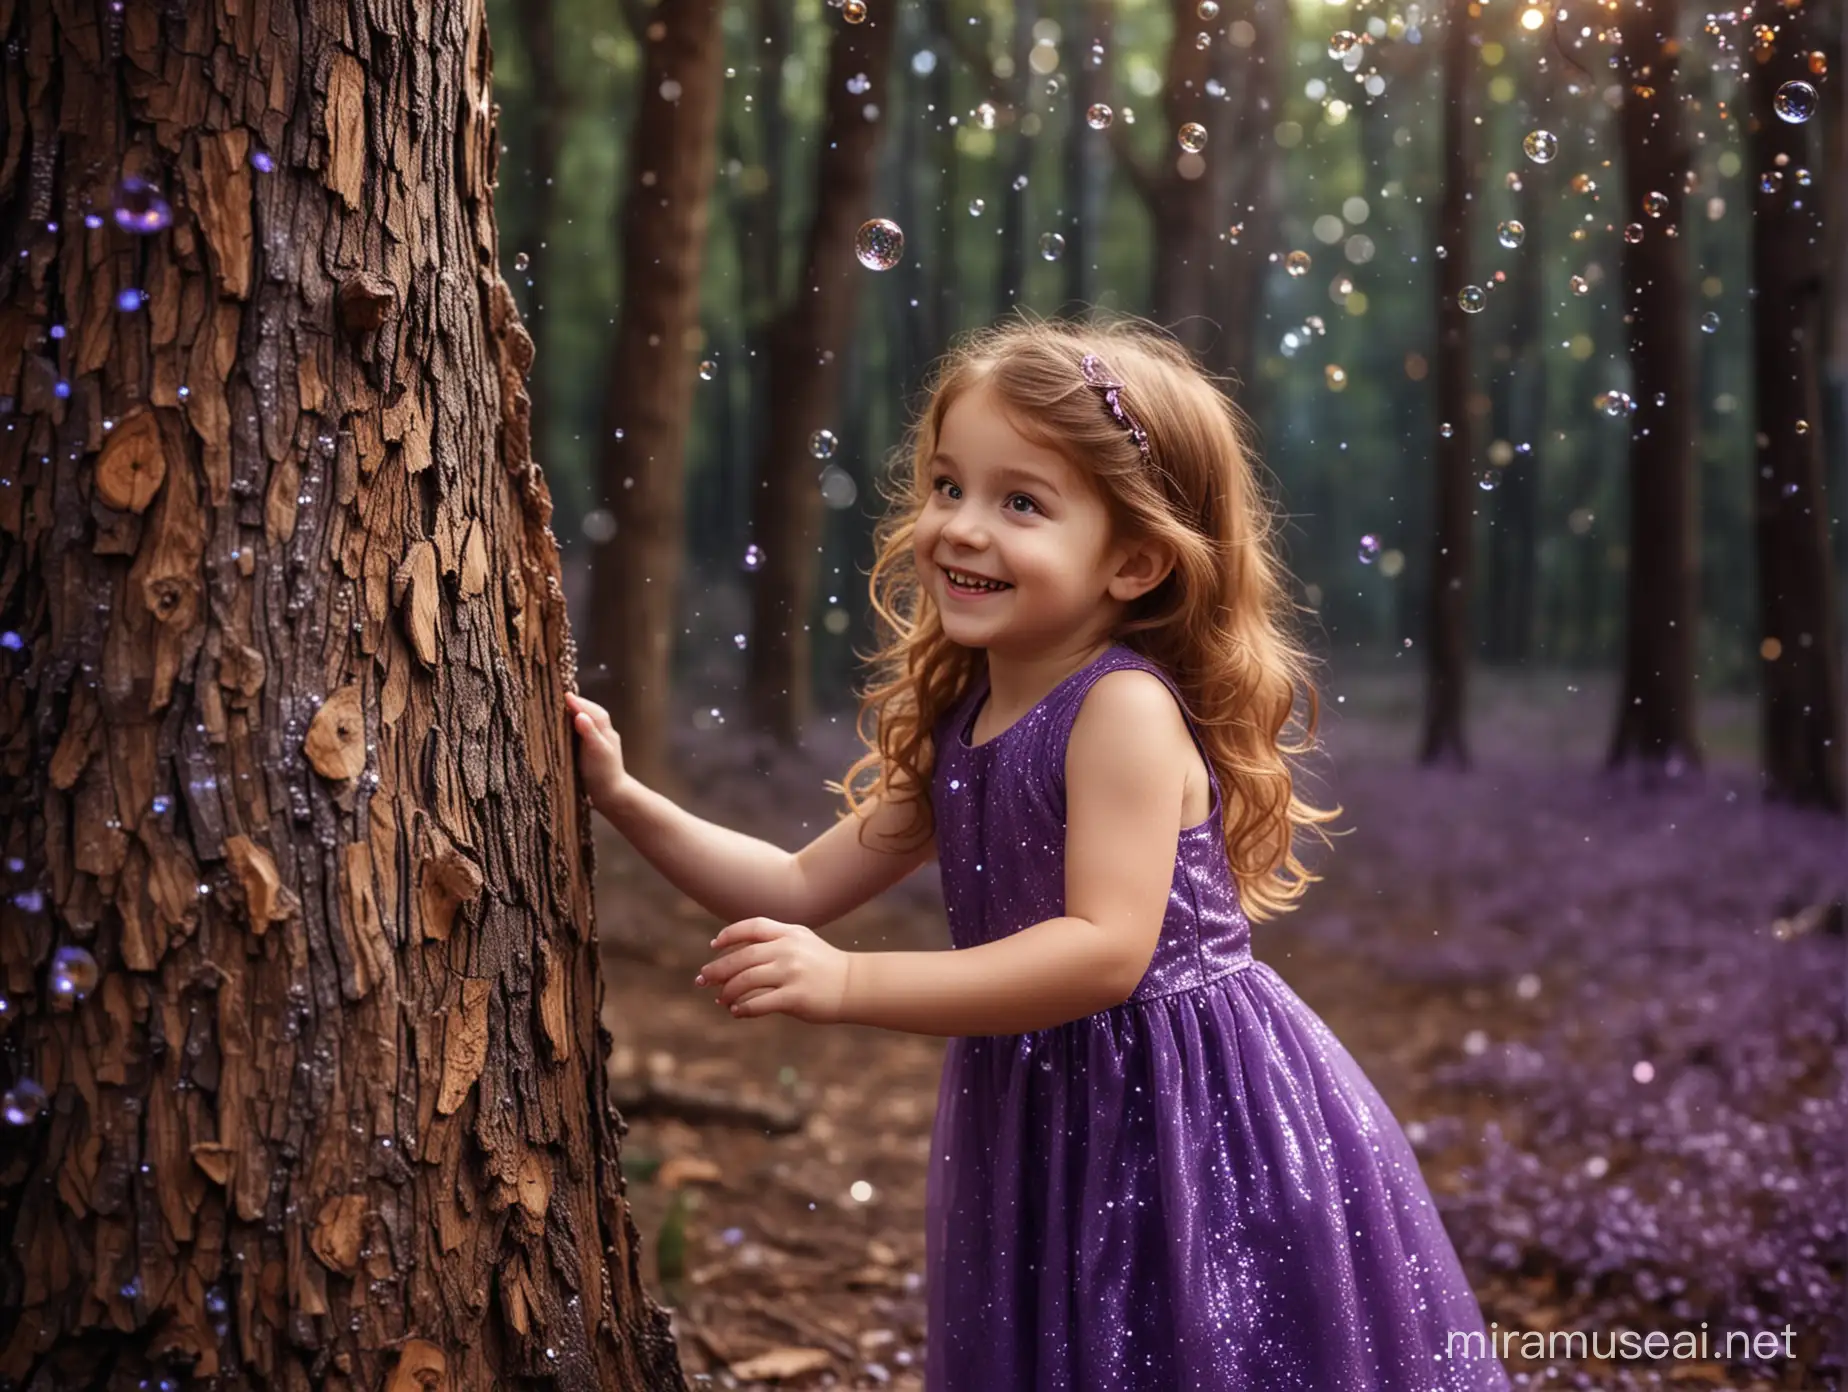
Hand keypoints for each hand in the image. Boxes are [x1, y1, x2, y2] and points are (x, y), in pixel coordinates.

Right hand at [565, 692, 629, 812]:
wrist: (612, 796)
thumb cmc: (603, 774)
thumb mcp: (596, 752)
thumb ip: (589, 733)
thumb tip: (581, 715)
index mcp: (606, 732)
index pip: (593, 711)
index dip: (579, 703)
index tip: (565, 695)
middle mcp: (605, 734)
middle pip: (593, 713)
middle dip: (580, 705)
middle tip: (563, 698)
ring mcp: (601, 743)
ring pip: (590, 722)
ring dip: (579, 714)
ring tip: (564, 709)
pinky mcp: (595, 752)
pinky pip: (586, 733)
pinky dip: (578, 727)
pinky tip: (569, 729)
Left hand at [694, 918, 851, 1023]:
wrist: (854, 985)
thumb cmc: (823, 966)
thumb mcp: (802, 942)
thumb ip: (774, 942)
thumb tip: (734, 958)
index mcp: (789, 933)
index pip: (752, 927)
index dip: (729, 934)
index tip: (714, 946)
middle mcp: (788, 949)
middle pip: (742, 957)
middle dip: (717, 969)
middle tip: (701, 980)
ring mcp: (792, 973)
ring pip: (746, 980)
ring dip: (727, 992)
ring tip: (720, 1000)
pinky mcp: (795, 997)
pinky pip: (759, 1003)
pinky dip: (743, 1008)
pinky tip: (737, 1011)